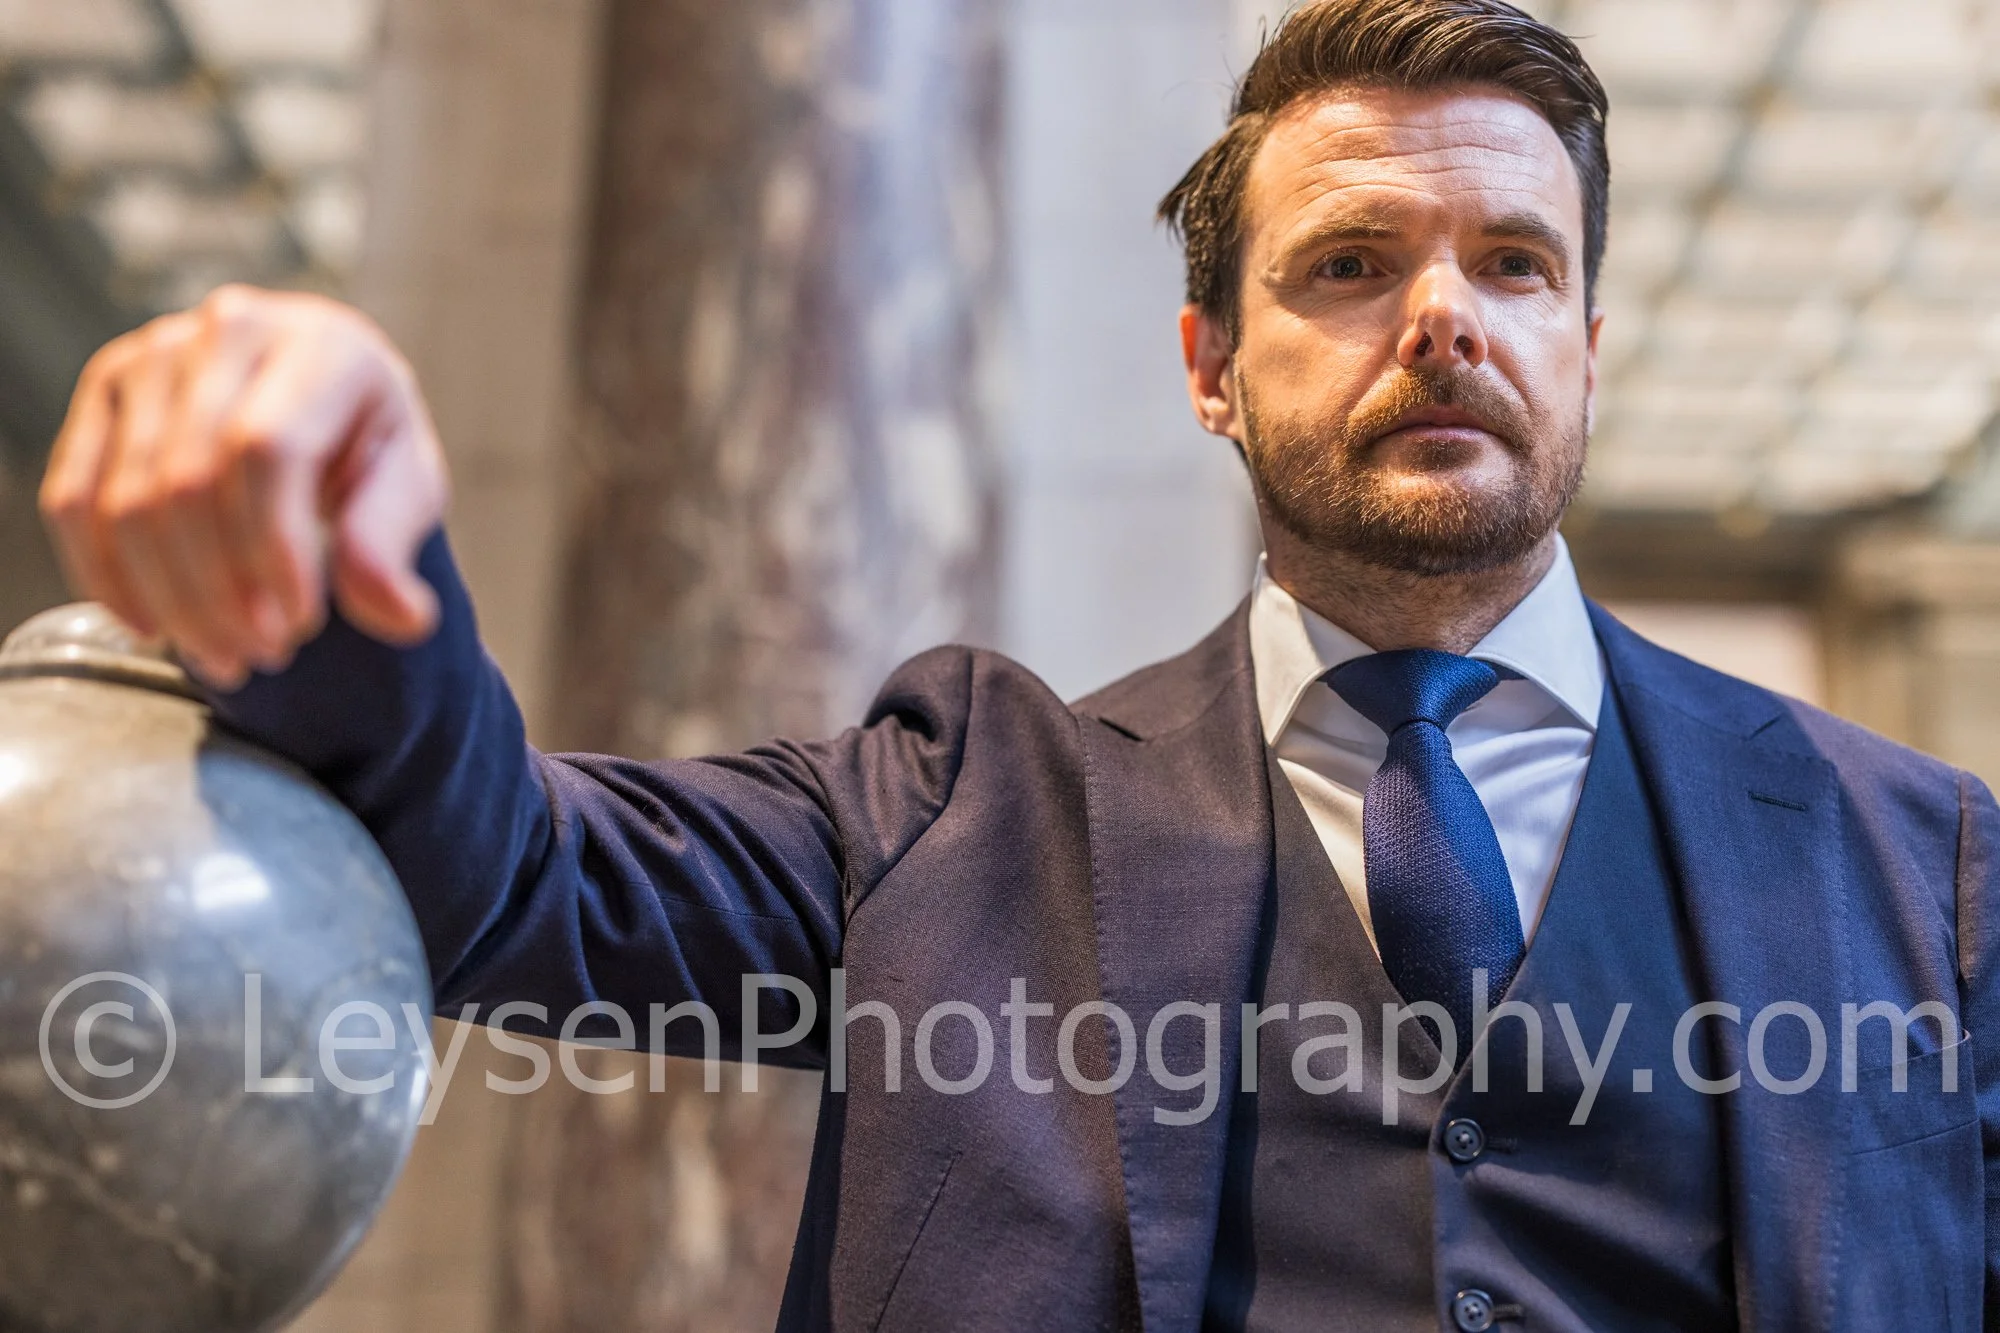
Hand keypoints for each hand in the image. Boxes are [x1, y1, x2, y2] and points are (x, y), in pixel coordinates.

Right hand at [39, 284, 449, 688]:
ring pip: (128, 501)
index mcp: (321, 345)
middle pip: (188, 483)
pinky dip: (106, 576)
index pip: (267, 450)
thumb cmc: (367, 443)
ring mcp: (154, 354)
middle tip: (262, 655)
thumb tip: (403, 617)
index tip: (300, 625)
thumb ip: (390, 545)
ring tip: (223, 654)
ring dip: (170, 599)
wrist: (319, 398)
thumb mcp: (406, 487)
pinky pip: (75, 497)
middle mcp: (228, 330)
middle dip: (221, 592)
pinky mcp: (106, 388)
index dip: (274, 550)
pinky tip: (154, 625)